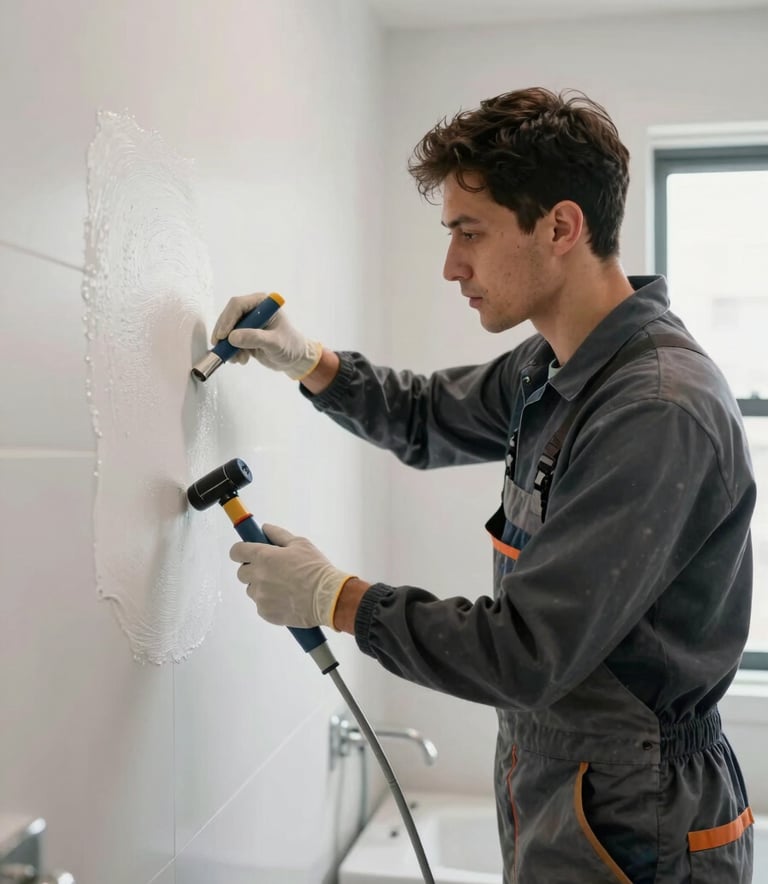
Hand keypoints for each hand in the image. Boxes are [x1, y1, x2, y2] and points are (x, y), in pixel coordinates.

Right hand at [211, 292, 322, 380]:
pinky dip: (231, 351)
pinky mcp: (243, 335)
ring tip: (238, 359)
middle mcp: (252, 310)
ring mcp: (247, 323)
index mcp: (262, 303)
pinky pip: (230, 341)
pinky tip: (241, 359)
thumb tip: (232, 337)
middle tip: (222, 349)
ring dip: (228, 346)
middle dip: (224, 335)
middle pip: (228, 317)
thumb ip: (255, 338)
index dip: (228, 319)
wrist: (294, 359)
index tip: (223, 336)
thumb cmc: (290, 346)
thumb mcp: (274, 343)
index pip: (238, 305)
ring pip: (227, 330)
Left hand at [230, 524, 355, 628]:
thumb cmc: (316, 569)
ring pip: (251, 589)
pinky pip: (260, 605)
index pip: (236, 551)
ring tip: (283, 587)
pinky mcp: (265, 612)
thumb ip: (278, 535)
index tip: (246, 552)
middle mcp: (258, 576)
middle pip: (242, 572)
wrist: (327, 598)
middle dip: (252, 569)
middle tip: (271, 570)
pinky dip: (269, 602)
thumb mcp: (300, 544)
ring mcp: (260, 596)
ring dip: (261, 587)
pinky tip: (286, 599)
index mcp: (264, 556)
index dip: (241, 551)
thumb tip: (264, 529)